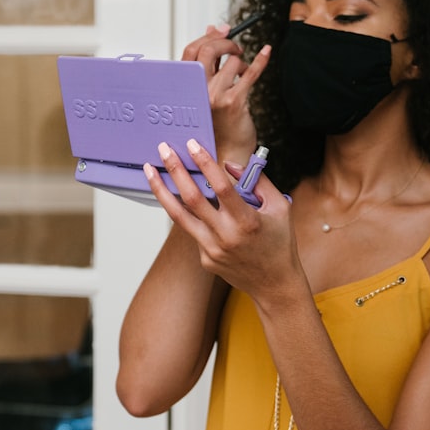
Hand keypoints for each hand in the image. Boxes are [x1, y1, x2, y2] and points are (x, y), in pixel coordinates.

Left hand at [144, 138, 300, 298]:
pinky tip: (183, 199)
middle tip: (163, 149)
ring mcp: (212, 250)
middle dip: (175, 170)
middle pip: (192, 198)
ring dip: (162, 190)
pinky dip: (188, 213)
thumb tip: (229, 165)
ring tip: (150, 171)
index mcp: (247, 221)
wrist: (275, 285)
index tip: (191, 144)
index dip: (205, 163)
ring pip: (179, 216)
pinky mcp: (205, 258)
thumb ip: (258, 182)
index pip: (221, 187)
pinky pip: (193, 230)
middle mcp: (226, 236)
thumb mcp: (279, 207)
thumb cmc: (280, 242)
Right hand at [181, 25, 271, 164]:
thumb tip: (212, 29)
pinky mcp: (234, 102)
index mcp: (187, 87)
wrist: (226, 152)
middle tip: (235, 48)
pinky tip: (266, 52)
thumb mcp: (206, 90)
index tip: (222, 30)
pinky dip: (261, 60)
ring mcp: (215, 96)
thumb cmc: (216, 123)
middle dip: (225, 42)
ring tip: (243, 75)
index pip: (191, 51)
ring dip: (242, 63)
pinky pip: (251, 73)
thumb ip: (208, 61)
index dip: (208, 36)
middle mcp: (197, 91)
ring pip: (233, 62)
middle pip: (208, 50)